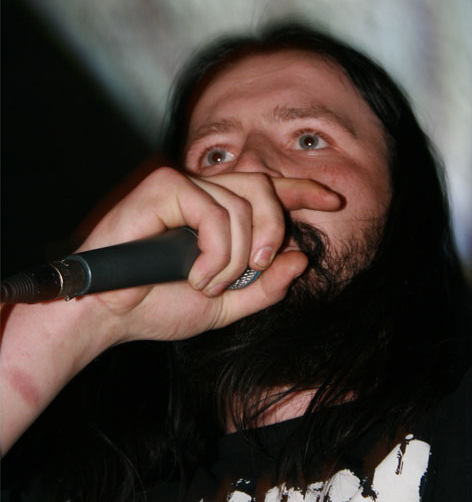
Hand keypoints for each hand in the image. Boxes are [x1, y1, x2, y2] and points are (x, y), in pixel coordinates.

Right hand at [78, 166, 341, 343]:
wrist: (106, 316)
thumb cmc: (155, 306)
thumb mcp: (225, 306)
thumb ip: (265, 288)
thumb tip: (301, 260)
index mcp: (218, 213)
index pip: (268, 188)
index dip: (303, 190)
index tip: (335, 201)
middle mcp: (202, 191)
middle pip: (263, 187)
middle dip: (274, 230)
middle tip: (259, 268)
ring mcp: (180, 185)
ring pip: (240, 205)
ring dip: (234, 258)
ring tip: (207, 283)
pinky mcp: (161, 186)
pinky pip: (213, 211)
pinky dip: (214, 251)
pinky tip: (195, 274)